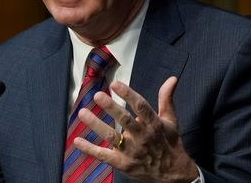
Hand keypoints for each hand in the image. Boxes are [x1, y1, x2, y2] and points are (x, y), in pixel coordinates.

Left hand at [73, 77, 198, 182]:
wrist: (173, 174)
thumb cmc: (169, 143)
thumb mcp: (170, 120)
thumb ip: (166, 98)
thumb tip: (172, 78)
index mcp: (154, 124)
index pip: (141, 106)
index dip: (128, 94)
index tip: (115, 84)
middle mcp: (142, 137)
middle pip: (125, 120)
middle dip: (111, 108)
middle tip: (97, 96)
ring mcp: (131, 151)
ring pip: (112, 137)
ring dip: (96, 125)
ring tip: (82, 113)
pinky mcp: (123, 163)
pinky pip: (104, 156)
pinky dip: (89, 149)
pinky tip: (77, 140)